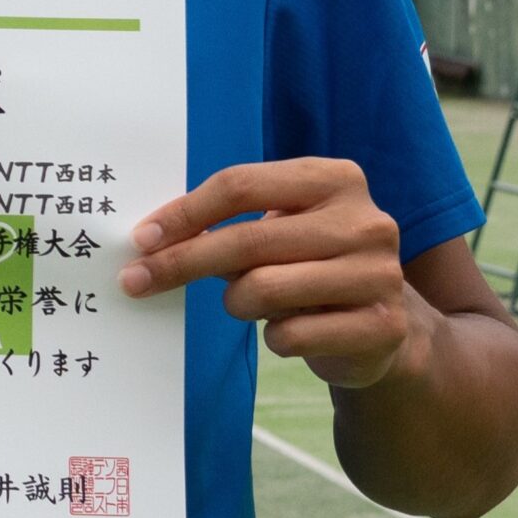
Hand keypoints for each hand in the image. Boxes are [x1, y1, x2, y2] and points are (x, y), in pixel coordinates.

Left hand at [119, 158, 425, 388]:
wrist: (382, 330)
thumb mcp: (275, 233)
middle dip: (180, 263)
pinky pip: (289, 335)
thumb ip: (225, 226)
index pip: (240, 185)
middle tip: (135, 281)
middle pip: (245, 239)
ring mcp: (380, 274)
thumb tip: (150, 240)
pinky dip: (274, 338)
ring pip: (263, 289)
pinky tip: (290, 330)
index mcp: (334, 179)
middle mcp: (366, 221)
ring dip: (237, 303)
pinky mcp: (382, 326)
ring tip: (249, 304)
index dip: (183, 213)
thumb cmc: (308, 267)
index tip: (140, 239)